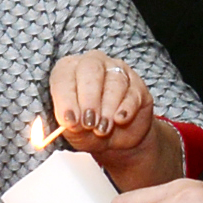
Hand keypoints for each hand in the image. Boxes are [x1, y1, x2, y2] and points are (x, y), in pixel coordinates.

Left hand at [49, 53, 177, 187]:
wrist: (115, 138)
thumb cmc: (86, 128)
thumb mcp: (72, 129)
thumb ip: (68, 123)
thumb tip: (69, 121)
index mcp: (69, 69)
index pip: (64, 75)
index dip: (65, 98)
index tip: (69, 120)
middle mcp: (93, 64)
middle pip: (91, 69)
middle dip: (89, 98)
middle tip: (88, 122)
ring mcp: (118, 71)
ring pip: (115, 81)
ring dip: (108, 107)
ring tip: (103, 129)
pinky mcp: (137, 85)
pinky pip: (133, 92)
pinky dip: (126, 108)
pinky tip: (120, 120)